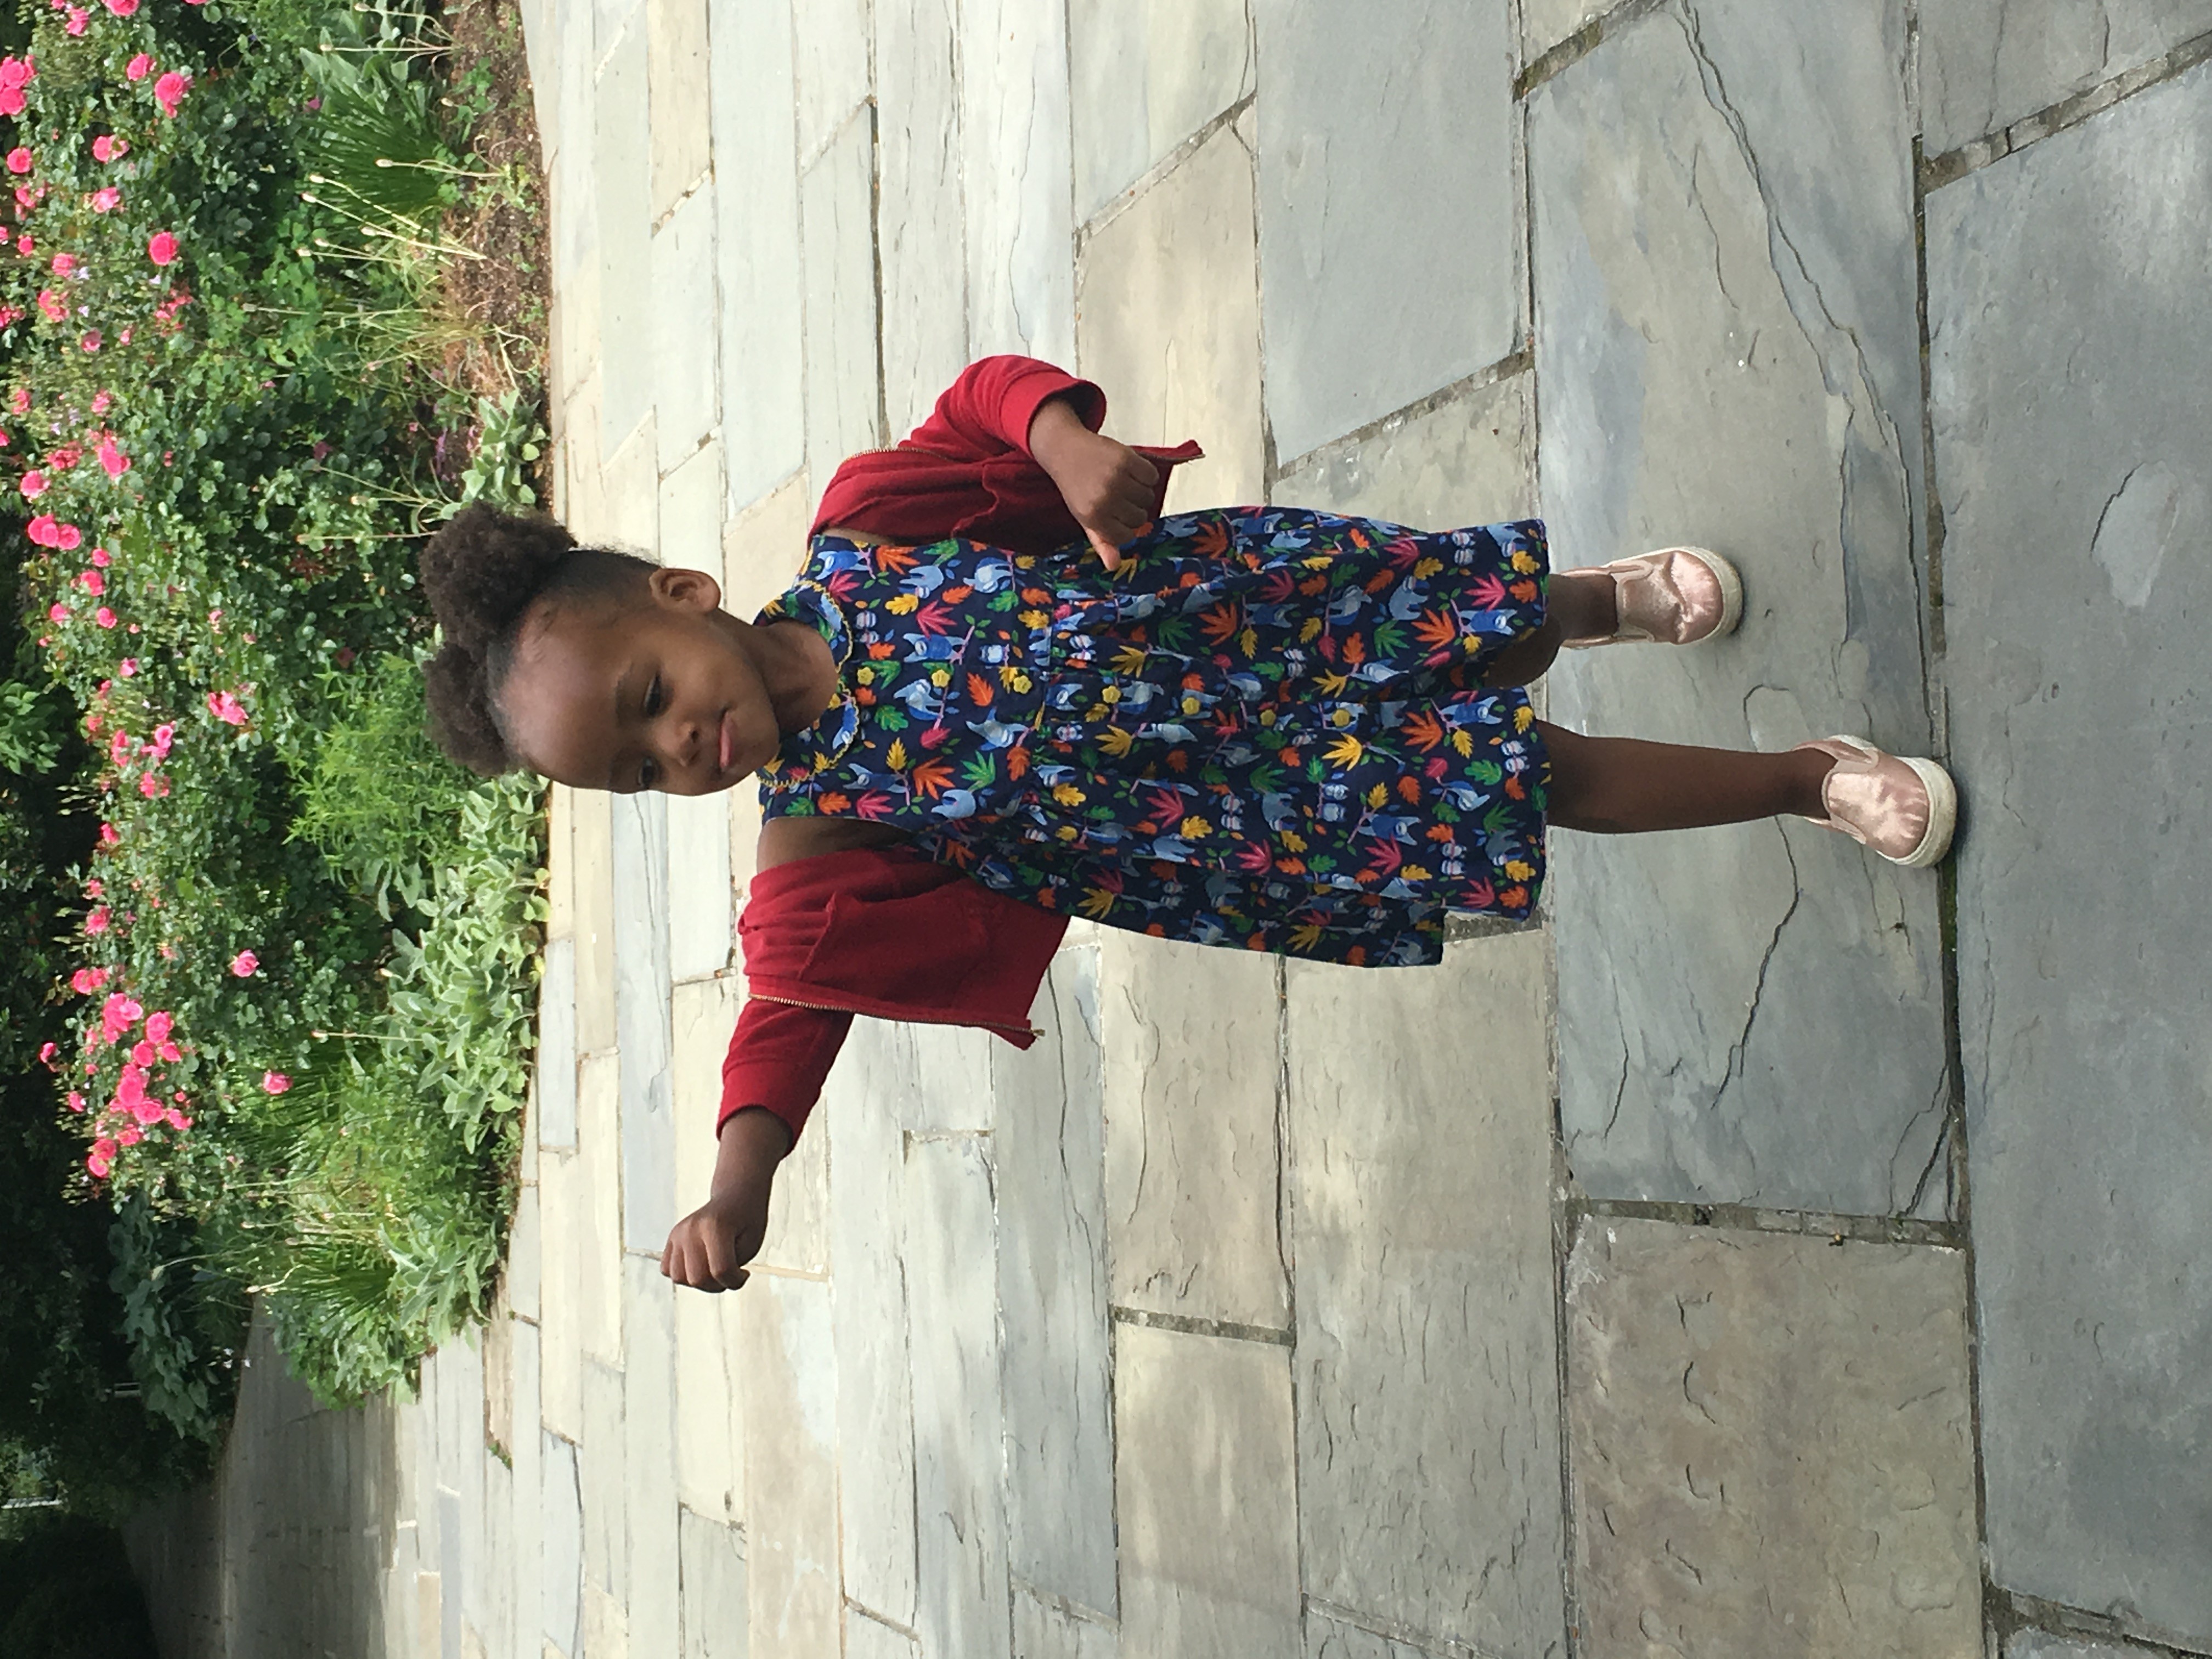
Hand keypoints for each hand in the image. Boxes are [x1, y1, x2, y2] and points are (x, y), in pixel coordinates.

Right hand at [661, 1106, 786, 1291]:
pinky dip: (683, 1272)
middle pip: (699, 1280)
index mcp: (716, 1225)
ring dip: (701, 1279)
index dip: (736, 1280)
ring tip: (718, 1263)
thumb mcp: (750, 1240)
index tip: (746, 1274)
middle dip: (719, 1283)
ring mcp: (678, 1231)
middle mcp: (692, 1227)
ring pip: (681, 1278)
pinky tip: (701, 1260)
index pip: (722, 1273)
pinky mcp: (670, 1237)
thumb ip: (725, 1266)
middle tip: (734, 1269)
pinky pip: (668, 1270)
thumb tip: (694, 1278)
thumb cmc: (751, 1218)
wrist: (738, 1188)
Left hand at [1028, 397, 1158, 570]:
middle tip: (1119, 497)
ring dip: (1141, 492)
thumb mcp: (1084, 517)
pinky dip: (1146, 475)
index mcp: (1093, 517)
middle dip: (1134, 509)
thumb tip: (1113, 565)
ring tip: (1125, 483)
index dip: (1125, 527)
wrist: (1065, 450)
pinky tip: (1131, 471)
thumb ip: (1101, 541)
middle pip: (1140, 517)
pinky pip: (1151, 477)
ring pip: (1148, 497)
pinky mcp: (1126, 459)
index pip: (1126, 535)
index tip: (1117, 516)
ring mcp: (1117, 478)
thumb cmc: (1075, 486)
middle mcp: (1105, 498)